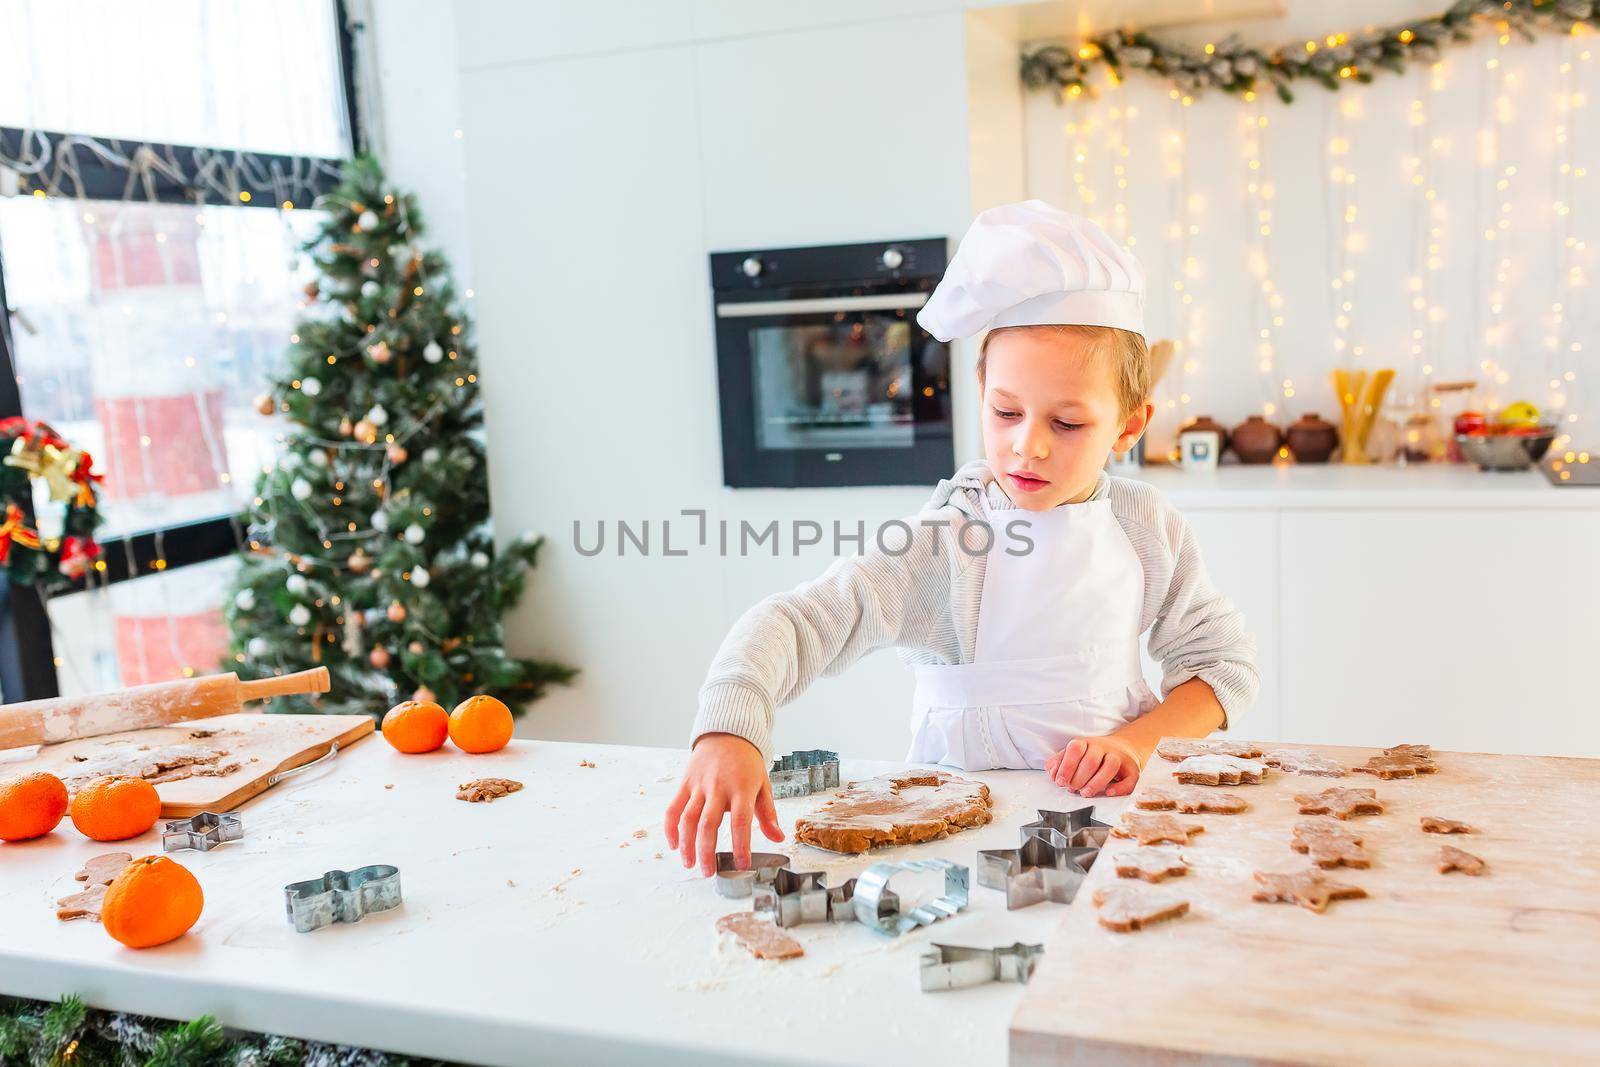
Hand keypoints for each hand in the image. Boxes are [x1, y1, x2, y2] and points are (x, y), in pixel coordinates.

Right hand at [664, 732, 784, 876]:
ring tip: (689, 864)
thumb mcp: (763, 785)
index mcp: (741, 789)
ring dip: (686, 844)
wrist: (727, 734)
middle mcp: (718, 788)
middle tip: (709, 873)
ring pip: (688, 818)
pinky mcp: (685, 783)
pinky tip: (674, 845)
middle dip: (706, 852)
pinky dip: (671, 828)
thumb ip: (768, 814)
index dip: (740, 846)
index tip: (741, 865)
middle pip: (709, 824)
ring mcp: (699, 785)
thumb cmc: (747, 763)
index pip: (740, 822)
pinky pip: (674, 807)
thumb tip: (778, 838)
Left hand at [1045, 735, 1141, 797]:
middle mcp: (1103, 747)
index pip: (1075, 749)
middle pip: (1091, 760)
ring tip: (1086, 793)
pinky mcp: (1132, 770)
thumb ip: (1059, 762)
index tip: (1060, 781)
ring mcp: (1119, 757)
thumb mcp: (1074, 754)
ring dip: (1096, 782)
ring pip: (1110, 766)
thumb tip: (1052, 772)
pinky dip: (1119, 788)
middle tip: (1073, 789)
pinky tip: (1108, 793)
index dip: (1066, 766)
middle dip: (1079, 778)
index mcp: (1086, 743)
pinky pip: (1130, 778)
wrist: (1123, 748)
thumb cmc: (1093, 755)